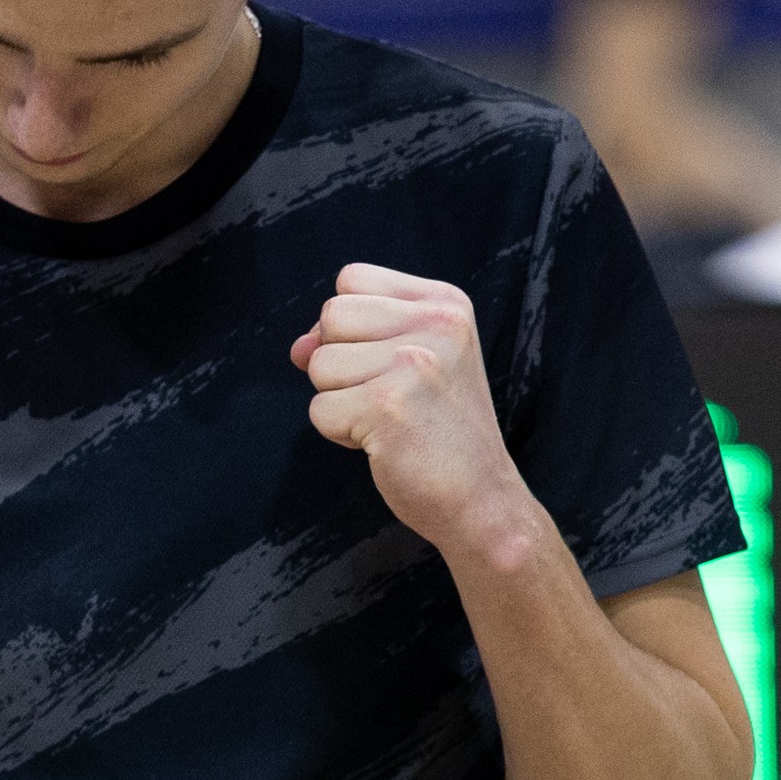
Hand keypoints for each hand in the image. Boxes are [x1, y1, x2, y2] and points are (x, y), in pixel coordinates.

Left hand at [292, 263, 526, 555]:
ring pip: (319, 364)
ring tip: (389, 421)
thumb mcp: (412, 365)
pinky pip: (320, 410)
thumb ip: (354, 339)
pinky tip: (384, 443)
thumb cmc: (441, 433)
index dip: (348, 326)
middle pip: (330, 315)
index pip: (352, 279)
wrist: (482, 500)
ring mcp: (414, 363)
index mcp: (445, 303)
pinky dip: (340, 434)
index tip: (385, 362)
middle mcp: (436, 323)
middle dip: (340, 363)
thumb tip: (298, 347)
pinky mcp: (388, 406)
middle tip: (388, 398)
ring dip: (340, 401)